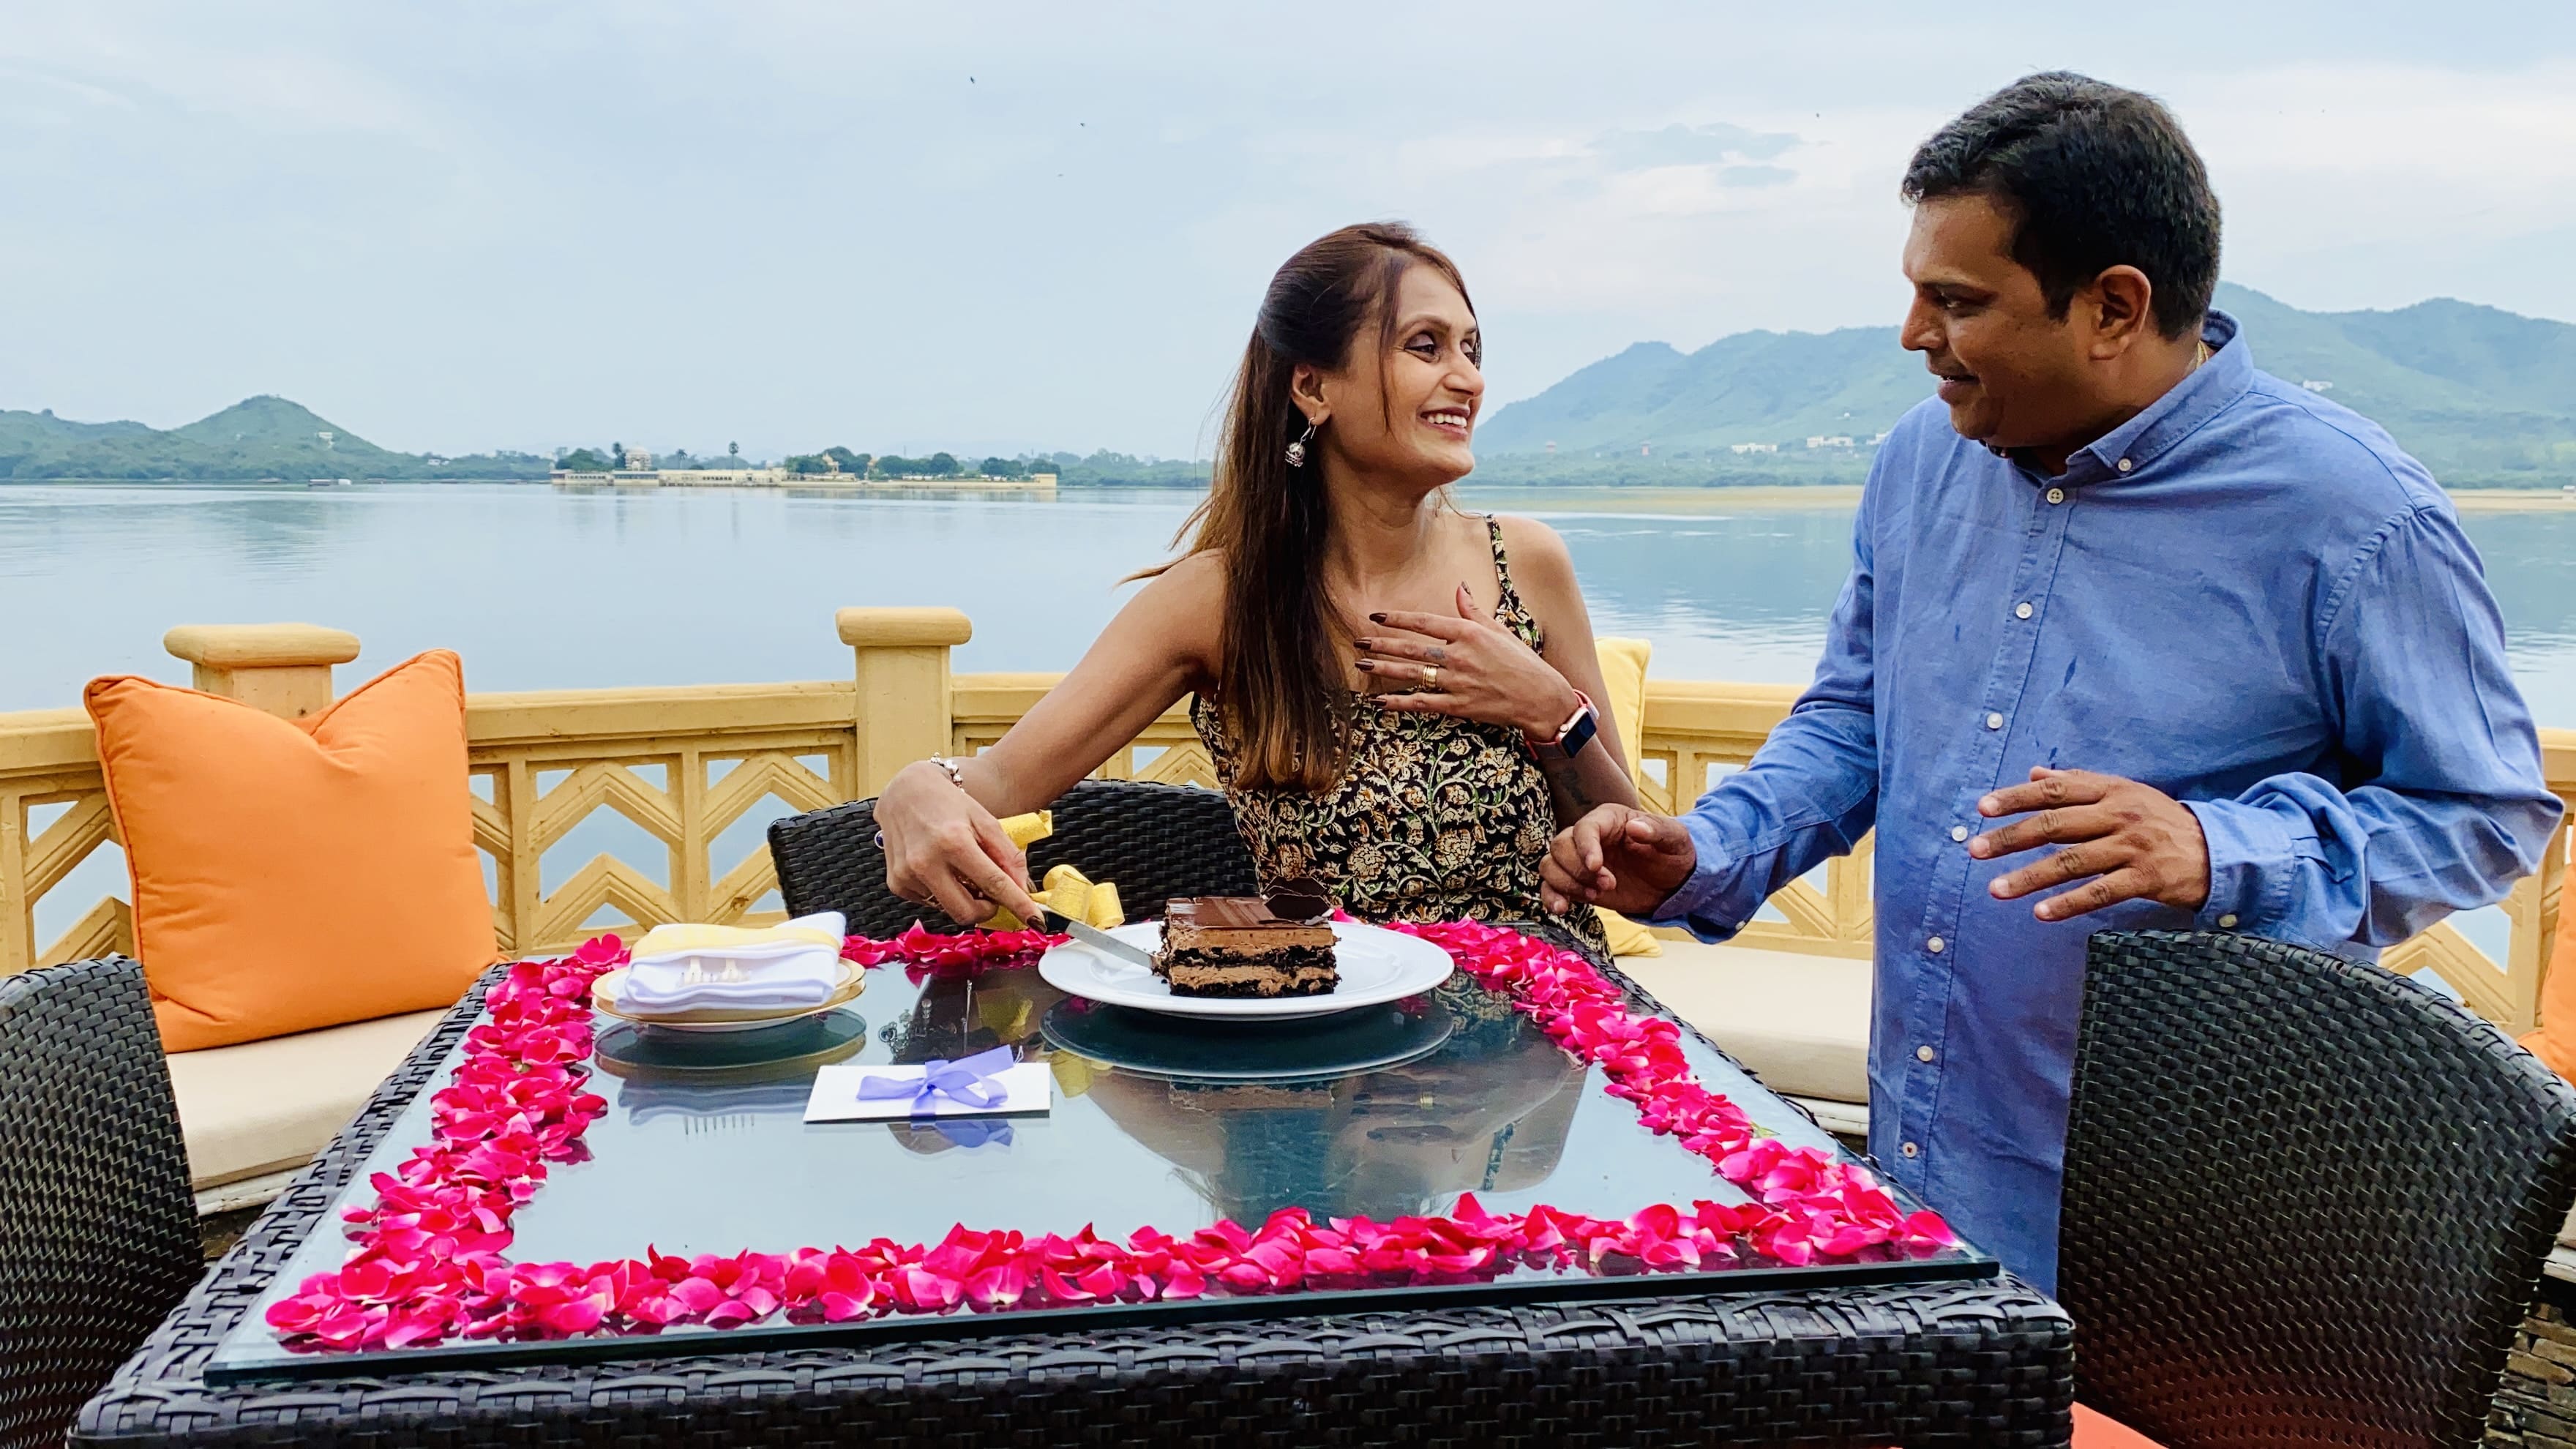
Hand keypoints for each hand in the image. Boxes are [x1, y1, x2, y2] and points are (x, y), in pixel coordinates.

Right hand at [873, 760, 1043, 926]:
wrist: (904, 792)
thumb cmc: (948, 804)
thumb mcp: (985, 821)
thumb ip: (1008, 855)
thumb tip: (1024, 889)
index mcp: (953, 841)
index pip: (993, 883)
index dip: (1017, 904)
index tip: (1036, 921)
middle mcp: (926, 861)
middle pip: (968, 912)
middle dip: (988, 909)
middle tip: (993, 894)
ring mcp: (907, 875)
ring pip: (950, 910)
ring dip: (964, 898)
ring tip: (961, 871)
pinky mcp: (896, 884)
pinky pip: (931, 903)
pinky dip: (944, 893)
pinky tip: (940, 869)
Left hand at [1356, 583, 1579, 738]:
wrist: (1541, 698)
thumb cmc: (1522, 662)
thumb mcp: (1499, 631)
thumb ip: (1473, 611)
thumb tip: (1460, 587)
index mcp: (1469, 634)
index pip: (1425, 622)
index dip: (1398, 619)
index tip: (1376, 616)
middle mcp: (1460, 656)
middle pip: (1412, 648)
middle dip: (1382, 644)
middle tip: (1358, 641)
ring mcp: (1458, 682)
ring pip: (1412, 674)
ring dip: (1384, 670)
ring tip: (1361, 666)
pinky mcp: (1459, 705)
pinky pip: (1423, 703)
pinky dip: (1400, 702)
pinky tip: (1381, 701)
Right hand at [1539, 804, 1697, 915]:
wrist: (1672, 883)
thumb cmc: (1673, 855)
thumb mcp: (1675, 840)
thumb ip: (1658, 831)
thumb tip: (1636, 827)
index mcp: (1609, 819)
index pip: (1585, 827)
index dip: (1585, 847)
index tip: (1596, 867)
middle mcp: (1588, 837)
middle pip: (1561, 846)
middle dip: (1579, 869)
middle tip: (1608, 885)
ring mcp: (1579, 860)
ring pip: (1551, 865)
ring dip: (1567, 883)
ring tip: (1595, 895)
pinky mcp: (1577, 883)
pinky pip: (1550, 886)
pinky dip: (1551, 897)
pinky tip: (1562, 909)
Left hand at [1969, 767, 2210, 922]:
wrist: (2218, 850)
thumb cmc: (2161, 820)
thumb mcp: (2124, 793)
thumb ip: (2079, 783)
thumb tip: (2034, 773)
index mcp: (2111, 790)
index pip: (2055, 790)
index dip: (2016, 797)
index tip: (1982, 808)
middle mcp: (2119, 814)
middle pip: (2056, 824)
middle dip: (2011, 837)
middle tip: (1975, 850)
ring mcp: (2133, 847)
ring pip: (2072, 861)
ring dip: (2030, 877)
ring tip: (1996, 889)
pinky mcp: (2147, 878)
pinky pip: (2101, 892)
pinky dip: (2070, 903)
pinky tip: (2041, 913)